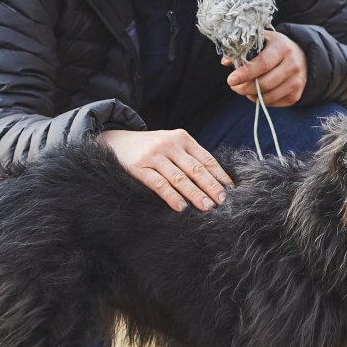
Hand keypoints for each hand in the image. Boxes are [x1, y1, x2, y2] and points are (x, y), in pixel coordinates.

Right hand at [99, 128, 233, 212]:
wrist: (116, 140)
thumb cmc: (150, 147)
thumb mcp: (171, 144)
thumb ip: (189, 157)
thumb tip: (215, 181)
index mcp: (182, 138)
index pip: (206, 159)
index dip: (220, 176)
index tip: (230, 191)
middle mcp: (170, 144)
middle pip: (196, 169)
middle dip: (211, 187)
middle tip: (222, 202)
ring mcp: (154, 155)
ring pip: (179, 177)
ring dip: (195, 194)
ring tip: (207, 207)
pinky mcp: (139, 167)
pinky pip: (158, 184)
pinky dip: (171, 196)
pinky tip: (181, 207)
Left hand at [225, 29, 307, 106]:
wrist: (300, 57)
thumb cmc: (274, 48)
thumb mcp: (261, 40)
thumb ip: (242, 48)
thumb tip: (225, 61)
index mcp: (282, 47)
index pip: (262, 64)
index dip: (245, 74)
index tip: (230, 80)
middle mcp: (292, 64)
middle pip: (265, 83)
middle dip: (245, 88)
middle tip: (234, 87)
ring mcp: (296, 81)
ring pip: (268, 96)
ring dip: (251, 96)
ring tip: (244, 90)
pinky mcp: (296, 94)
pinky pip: (273, 103)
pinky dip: (261, 101)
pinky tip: (256, 93)